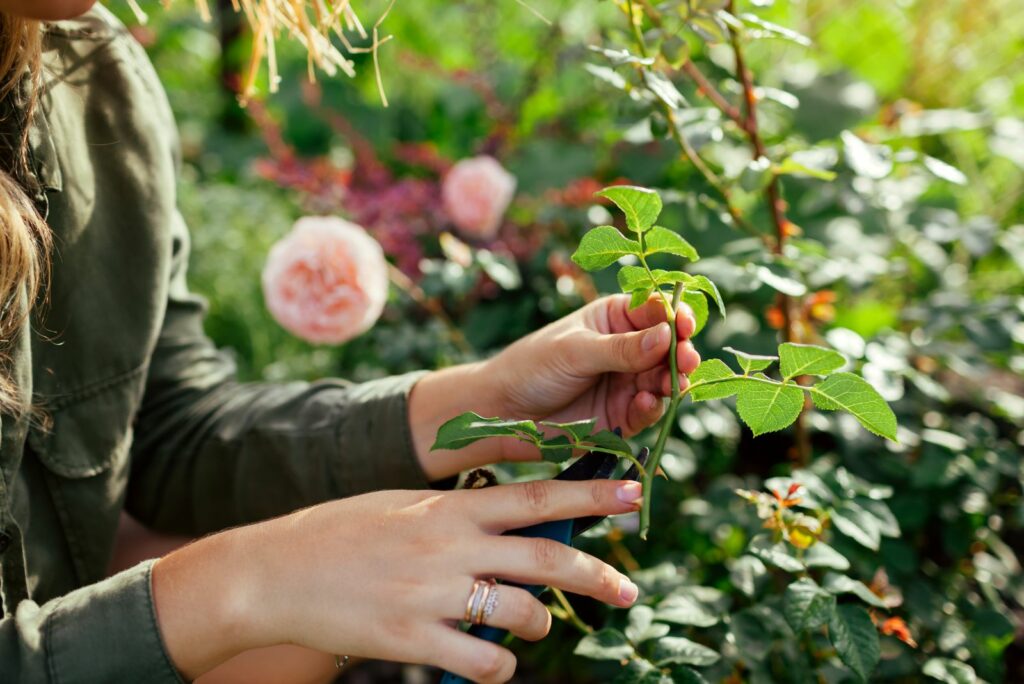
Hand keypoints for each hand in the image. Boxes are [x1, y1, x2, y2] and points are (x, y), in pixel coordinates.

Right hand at [153, 479, 643, 682]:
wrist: (275, 574)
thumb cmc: (341, 533)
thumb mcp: (405, 504)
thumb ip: (461, 513)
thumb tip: (519, 523)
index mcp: (450, 506)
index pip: (538, 495)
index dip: (592, 493)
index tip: (635, 491)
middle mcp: (450, 545)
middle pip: (547, 558)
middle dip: (598, 574)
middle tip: (629, 588)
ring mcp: (433, 594)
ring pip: (523, 615)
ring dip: (543, 625)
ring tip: (540, 627)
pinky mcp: (413, 640)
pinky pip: (485, 662)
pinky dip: (501, 666)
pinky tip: (492, 660)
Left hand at [409, 294, 699, 477]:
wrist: (502, 413)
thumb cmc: (531, 367)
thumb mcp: (574, 351)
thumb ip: (621, 348)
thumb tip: (667, 335)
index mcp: (615, 319)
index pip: (655, 311)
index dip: (674, 315)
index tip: (684, 323)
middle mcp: (627, 349)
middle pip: (669, 348)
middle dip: (682, 353)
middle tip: (687, 359)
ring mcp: (627, 384)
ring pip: (665, 381)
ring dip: (672, 382)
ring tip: (671, 384)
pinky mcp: (622, 417)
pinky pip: (648, 411)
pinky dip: (653, 408)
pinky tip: (647, 403)